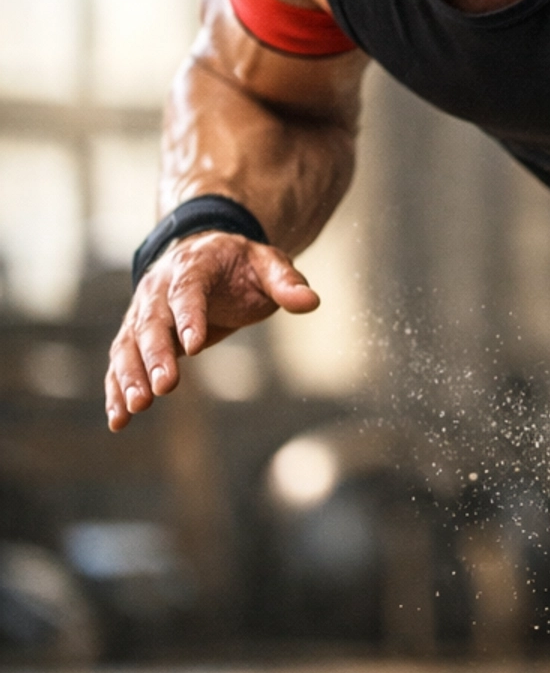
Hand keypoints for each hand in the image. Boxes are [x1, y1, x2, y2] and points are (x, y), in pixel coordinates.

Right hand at [105, 233, 317, 429]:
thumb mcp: (268, 264)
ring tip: (135, 408)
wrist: (203, 252)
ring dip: (129, 376)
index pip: (188, 291)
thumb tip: (311, 301)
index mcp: (193, 265)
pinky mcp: (135, 334)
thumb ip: (286, 282)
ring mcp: (143, 311)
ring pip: (130, 344)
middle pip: (152, 321)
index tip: (193, 348)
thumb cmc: (239, 264)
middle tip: (162, 389)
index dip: (189, 318)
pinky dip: (116, 390)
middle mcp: (159, 287)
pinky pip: (121, 362)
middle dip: (155, 356)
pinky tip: (119, 420)